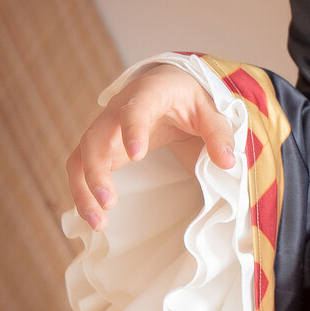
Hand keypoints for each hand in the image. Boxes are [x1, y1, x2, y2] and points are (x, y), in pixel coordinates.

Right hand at [66, 63, 235, 232]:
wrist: (169, 88)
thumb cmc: (189, 98)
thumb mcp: (211, 110)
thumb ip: (219, 134)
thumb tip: (228, 162)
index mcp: (149, 93)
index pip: (135, 108)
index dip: (132, 129)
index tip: (137, 156)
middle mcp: (118, 109)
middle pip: (95, 137)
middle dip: (96, 170)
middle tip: (108, 202)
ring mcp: (105, 129)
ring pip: (81, 156)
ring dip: (84, 189)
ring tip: (98, 222)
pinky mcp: (102, 147)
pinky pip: (82, 168)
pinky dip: (84, 192)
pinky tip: (96, 217)